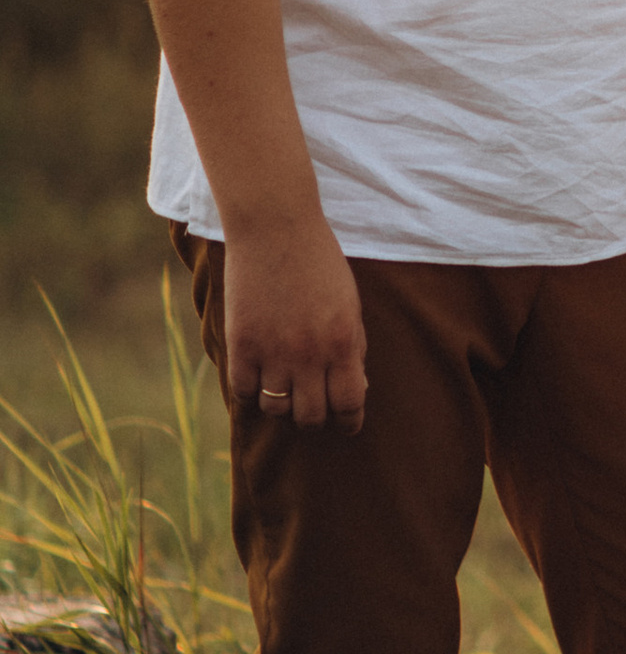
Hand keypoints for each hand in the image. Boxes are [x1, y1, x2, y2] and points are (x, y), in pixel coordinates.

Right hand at [222, 215, 367, 430]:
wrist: (276, 227)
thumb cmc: (320, 261)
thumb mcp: (350, 303)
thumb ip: (354, 346)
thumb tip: (356, 387)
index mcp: (344, 342)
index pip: (349, 403)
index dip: (349, 422)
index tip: (347, 426)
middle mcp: (309, 354)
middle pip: (311, 415)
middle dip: (316, 419)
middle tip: (314, 410)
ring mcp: (273, 351)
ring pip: (277, 409)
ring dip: (283, 407)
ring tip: (285, 394)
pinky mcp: (241, 344)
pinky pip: (244, 392)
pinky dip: (252, 394)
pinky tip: (258, 383)